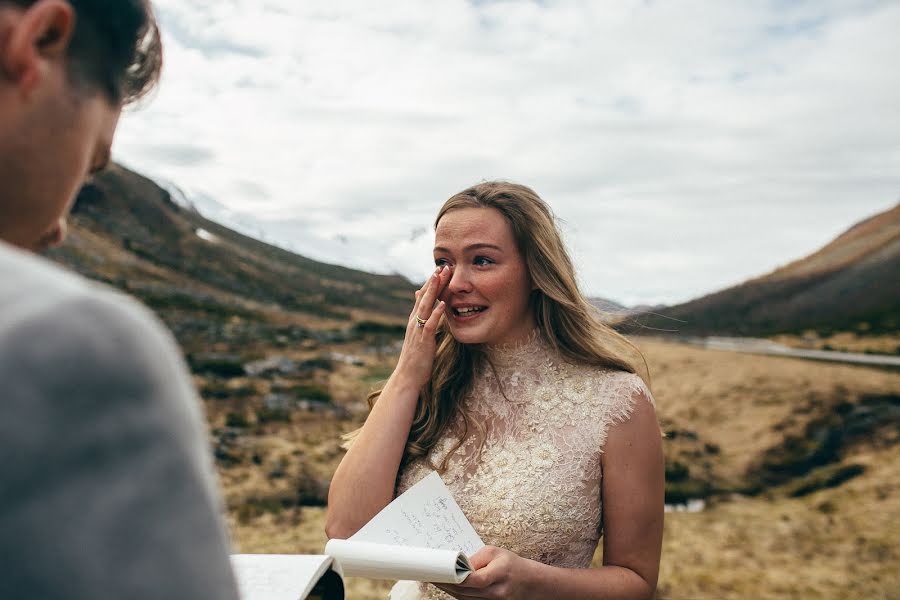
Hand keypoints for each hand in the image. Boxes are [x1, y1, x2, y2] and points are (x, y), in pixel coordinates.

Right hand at [393, 266, 449, 389]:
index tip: (440, 269)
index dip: (431, 283)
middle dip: (433, 281)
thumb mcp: (418, 335)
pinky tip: (443, 304)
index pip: (423, 297)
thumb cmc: (416, 357)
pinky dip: (437, 314)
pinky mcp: (423, 340)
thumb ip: (421, 320)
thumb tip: (423, 309)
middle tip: (443, 266)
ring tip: (441, 277)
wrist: (407, 377)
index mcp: (415, 320)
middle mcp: (414, 322)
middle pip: (424, 297)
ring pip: (426, 306)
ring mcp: (417, 330)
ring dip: (434, 291)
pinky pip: (430, 325)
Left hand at [435, 546, 539, 599]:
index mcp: (500, 573)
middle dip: (445, 583)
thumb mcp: (495, 552)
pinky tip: (447, 586)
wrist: (529, 583)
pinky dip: (456, 594)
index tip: (440, 571)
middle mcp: (496, 592)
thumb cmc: (511, 564)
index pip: (474, 580)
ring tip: (435, 579)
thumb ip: (476, 559)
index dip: (455, 577)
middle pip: (465, 591)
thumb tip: (457, 564)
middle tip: (429, 574)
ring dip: (448, 590)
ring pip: (464, 598)